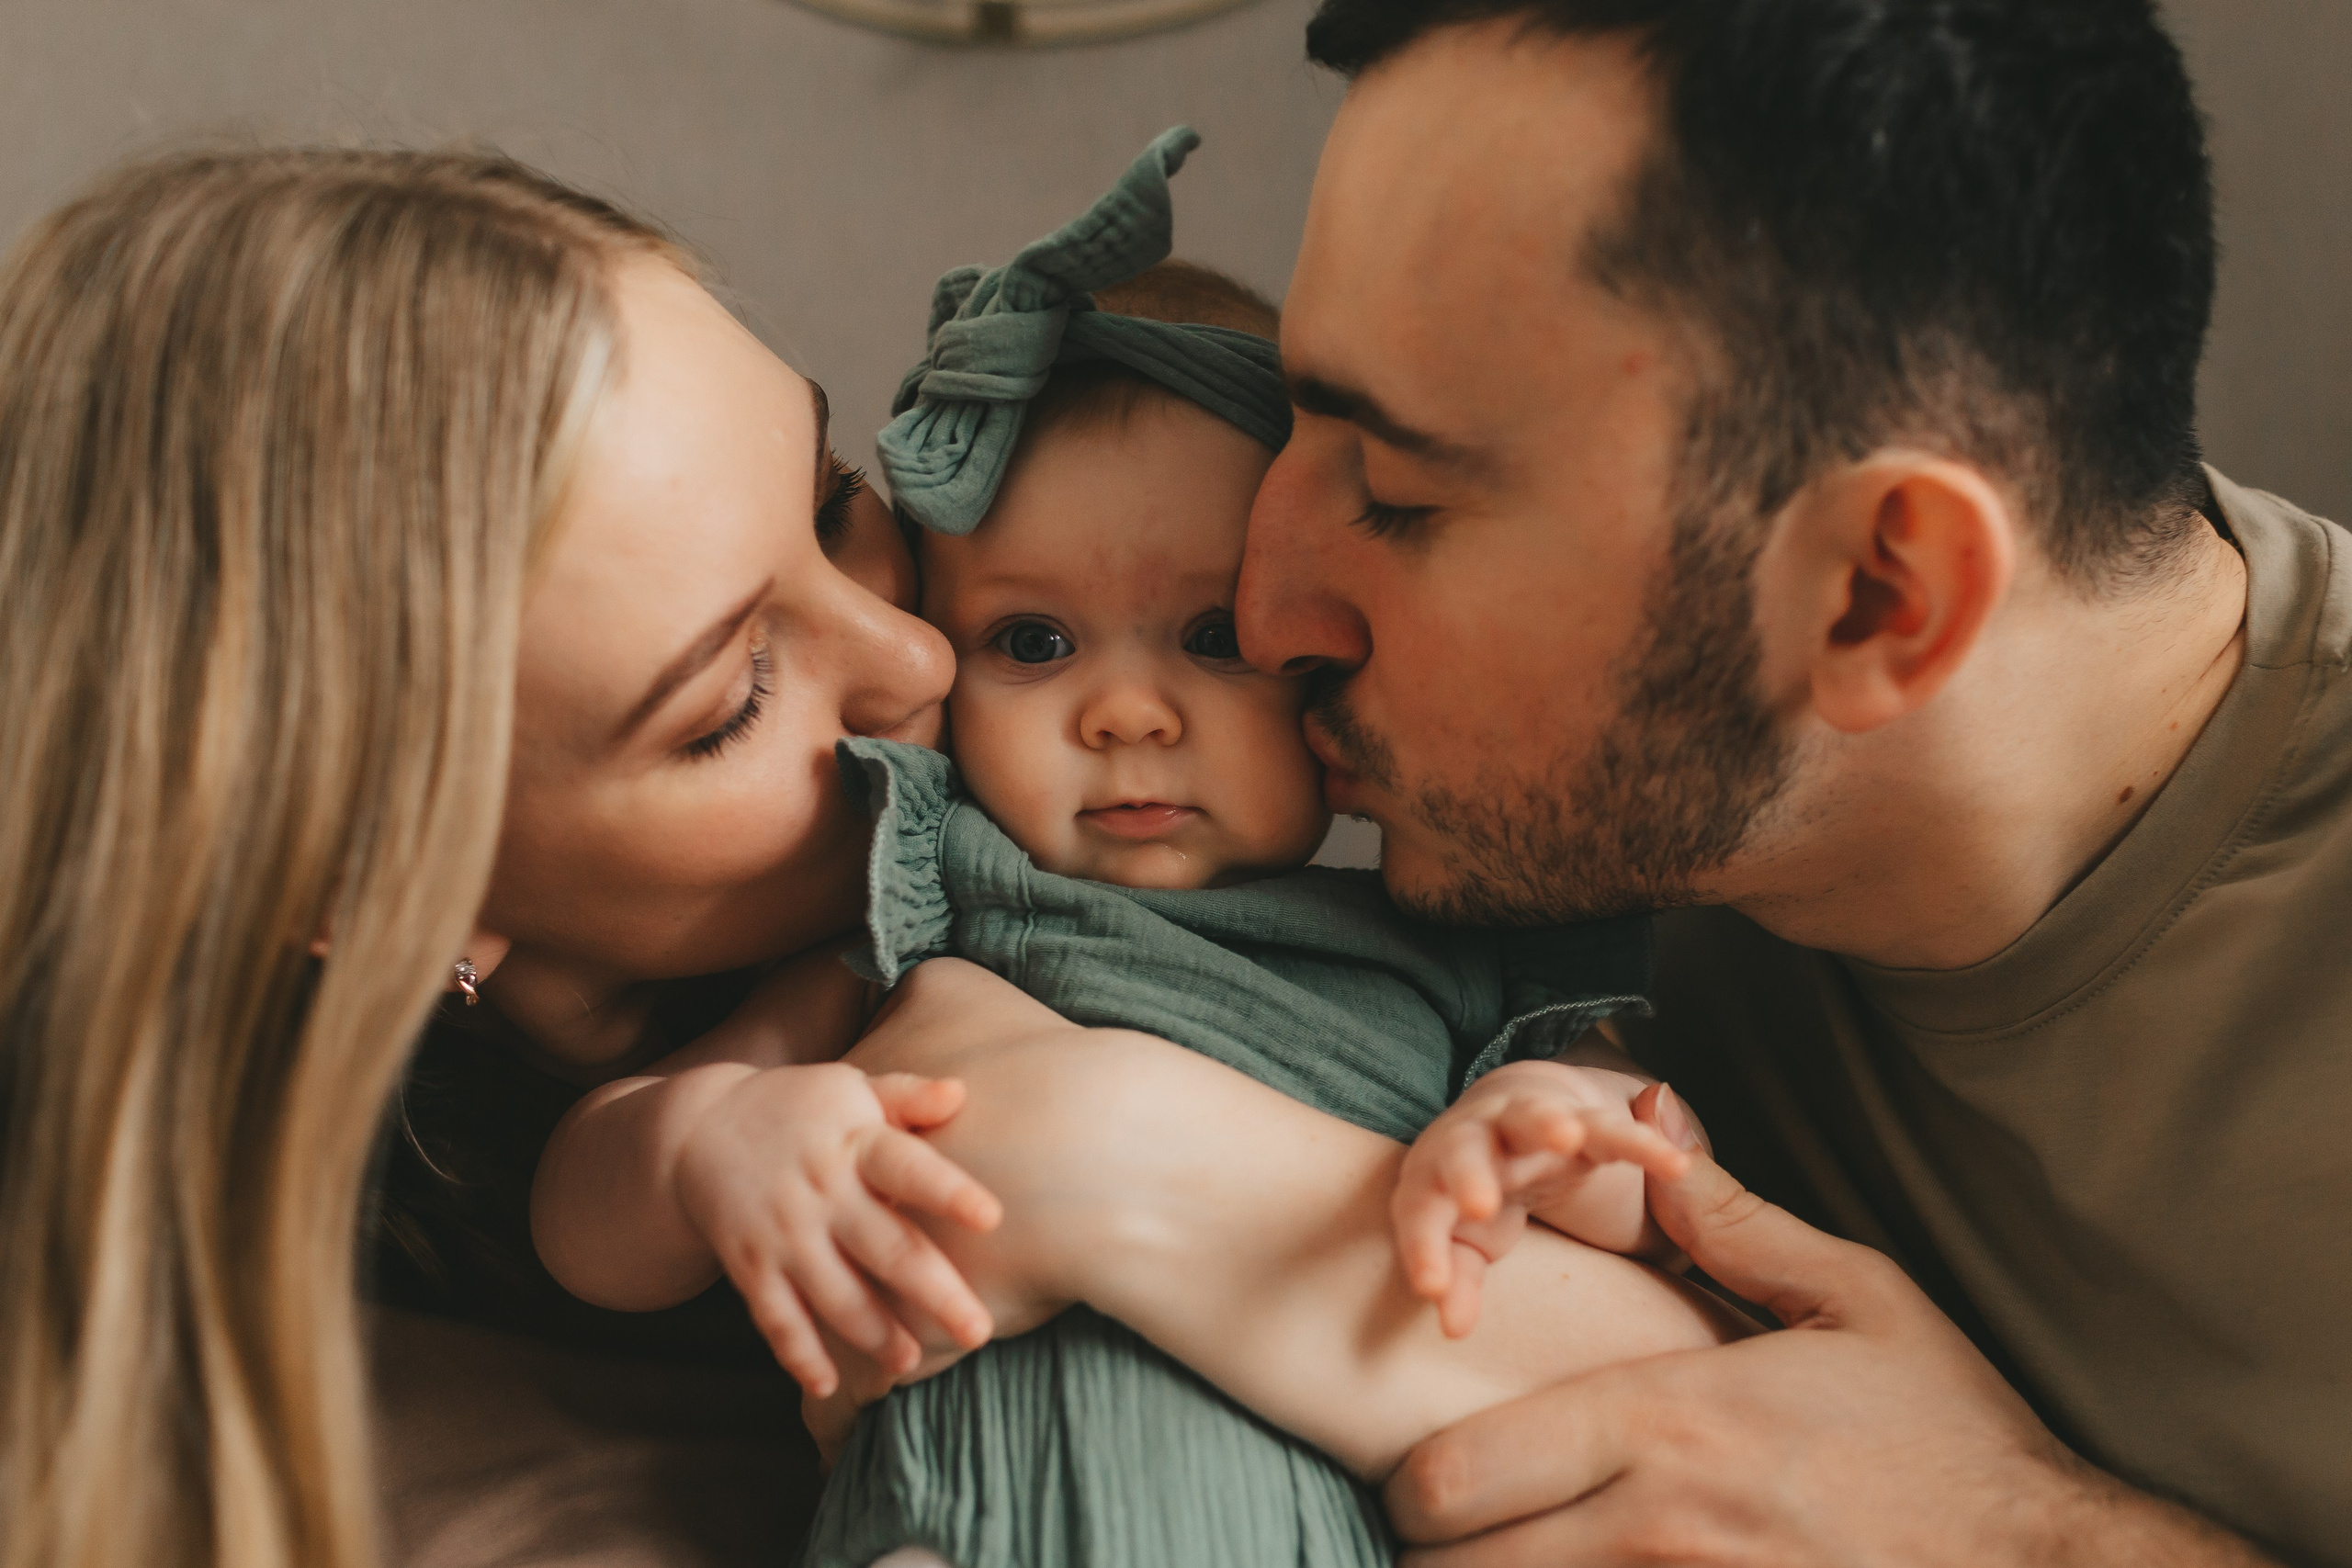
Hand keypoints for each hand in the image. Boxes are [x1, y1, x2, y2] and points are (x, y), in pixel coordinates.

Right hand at [673, 1062, 1002, 1397]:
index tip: (992, 1217)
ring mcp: (783, 1233)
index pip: (908, 1167)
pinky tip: (827, 1385)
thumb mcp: (849, 1090)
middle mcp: (821, 1191)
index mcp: (855, 1143)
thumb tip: (960, 1092)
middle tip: (979, 1332)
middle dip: (933, 1293)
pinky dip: (799, 1353)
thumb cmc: (800, 1110)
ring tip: (911, 1363)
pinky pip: (776, 1318)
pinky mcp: (750, 1266)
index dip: (948, 1192)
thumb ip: (905, 1096)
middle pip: (885, 1247)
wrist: (697, 1130)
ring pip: (835, 1294)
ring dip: (873, 1333)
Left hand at [1385, 1144, 2273, 1566]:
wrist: (2050, 1565)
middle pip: (1452, 1566)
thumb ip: (1734, 1223)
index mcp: (1665, 1423)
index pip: (1453, 1474)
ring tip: (1511, 1563)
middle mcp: (1653, 1530)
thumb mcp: (1858, 1298)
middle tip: (1457, 1535)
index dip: (1416, 1482)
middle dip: (1433, 1552)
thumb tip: (1652, 1121)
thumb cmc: (1950, 1435)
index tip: (1432, 1475)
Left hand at [1393, 1063, 1694, 1335]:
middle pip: (1460, 1148)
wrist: (1520, 1122)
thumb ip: (1460, 1281)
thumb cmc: (1483, 1198)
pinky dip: (1639, 1142)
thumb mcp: (1471, 1243)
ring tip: (1567, 1137)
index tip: (1431, 1288)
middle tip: (1478, 1204)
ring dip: (1544, 1123)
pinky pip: (1610, 1126)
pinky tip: (1673, 1168)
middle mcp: (1473, 1140)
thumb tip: (1452, 1328)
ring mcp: (1526, 1120)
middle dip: (1467, 1173)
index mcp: (1434, 1177)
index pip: (1419, 1210)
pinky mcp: (1583, 1115)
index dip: (1423, 1246)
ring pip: (1530, 1114)